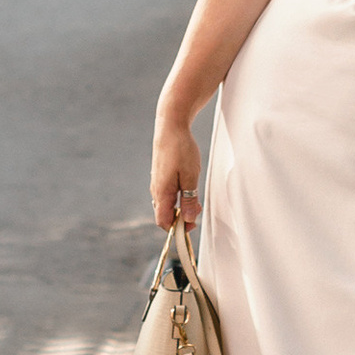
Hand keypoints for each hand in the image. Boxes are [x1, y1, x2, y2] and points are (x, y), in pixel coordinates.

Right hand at [150, 103, 203, 230]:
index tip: (192, 224)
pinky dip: (177, 196)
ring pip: (166, 204)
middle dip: (181, 217)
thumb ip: (189, 199)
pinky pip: (166, 193)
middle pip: (164, 214)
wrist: (170, 126)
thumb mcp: (190, 176)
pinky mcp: (160, 175)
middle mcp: (156, 190)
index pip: (163, 222)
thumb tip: (188, 219)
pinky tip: (187, 186)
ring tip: (195, 196)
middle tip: (198, 208)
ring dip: (180, 206)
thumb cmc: (180, 149)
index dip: (177, 228)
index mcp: (162, 193)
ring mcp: (157, 182)